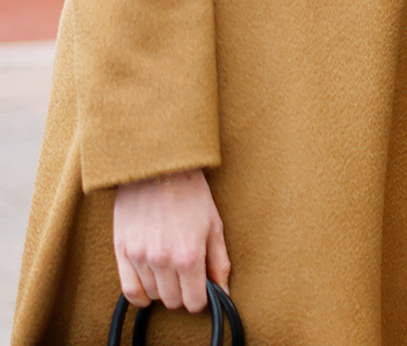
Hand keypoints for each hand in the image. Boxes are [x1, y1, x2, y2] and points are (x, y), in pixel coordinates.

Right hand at [111, 169, 228, 311]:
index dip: (202, 299)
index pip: (194, 301)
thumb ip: (219, 262)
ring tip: (171, 271)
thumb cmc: (191, 193)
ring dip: (163, 290)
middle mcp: (162, 261)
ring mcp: (139, 257)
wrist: (158, 168)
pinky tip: (150, 286)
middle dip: (183, 294)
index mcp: (189, 255)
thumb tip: (223, 291)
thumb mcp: (214, 225)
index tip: (203, 291)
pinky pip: (129, 290)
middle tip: (188, 279)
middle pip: (173, 301)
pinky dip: (141, 295)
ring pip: (152, 295)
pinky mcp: (121, 252)